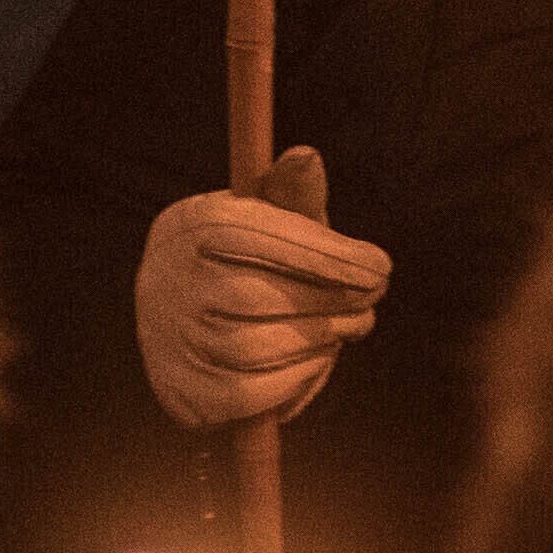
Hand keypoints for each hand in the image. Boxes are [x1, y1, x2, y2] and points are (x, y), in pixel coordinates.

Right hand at [133, 148, 388, 429]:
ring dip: (319, 342)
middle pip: (259, 299)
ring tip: (346, 329)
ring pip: (256, 350)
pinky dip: (295, 381)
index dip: (330, 256)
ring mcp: (171, 341)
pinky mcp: (184, 392)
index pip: (262, 238)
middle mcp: (171, 281)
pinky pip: (250, 395)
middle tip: (370, 304)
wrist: (178, 315)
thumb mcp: (266, 216)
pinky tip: (313, 361)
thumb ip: (292, 195)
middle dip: (331, 303)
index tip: (381, 268)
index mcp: (194, 226)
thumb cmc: (243, 256)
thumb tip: (306, 157)